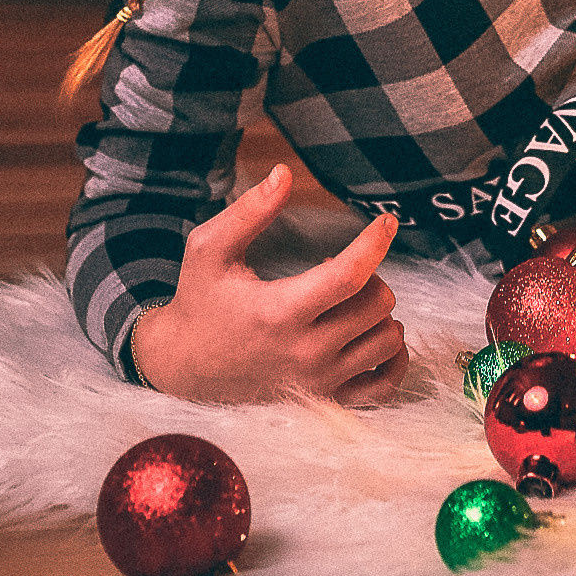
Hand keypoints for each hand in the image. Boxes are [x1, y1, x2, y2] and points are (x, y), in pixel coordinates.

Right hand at [127, 164, 408, 406]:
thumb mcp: (209, 249)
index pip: (350, 275)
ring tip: (349, 301)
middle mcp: (306, 353)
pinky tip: (375, 334)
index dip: (375, 242)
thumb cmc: (199, 302)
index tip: (386, 220)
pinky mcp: (324, 402)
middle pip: (376, 305)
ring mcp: (318, 383)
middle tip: (342, 268)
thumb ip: (248, 212)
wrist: (183, 369)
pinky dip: (392, 359)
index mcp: (280, 312)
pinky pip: (384, 388)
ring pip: (386, 342)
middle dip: (371, 275)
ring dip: (380, 313)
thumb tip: (283, 173)